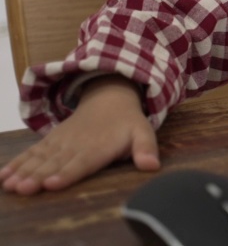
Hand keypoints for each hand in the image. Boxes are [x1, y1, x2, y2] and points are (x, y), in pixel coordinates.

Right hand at [0, 75, 158, 194]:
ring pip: (39, 159)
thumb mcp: (143, 132)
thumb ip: (146, 148)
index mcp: (98, 147)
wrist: (109, 98)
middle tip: (24, 188)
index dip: (67, 173)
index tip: (53, 183)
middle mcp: (76, 145)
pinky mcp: (51, 142)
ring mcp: (60, 143)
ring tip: (9, 184)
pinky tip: (3, 176)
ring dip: (23, 171)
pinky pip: (32, 153)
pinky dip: (17, 163)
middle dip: (38, 176)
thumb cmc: (128, 122)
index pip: (81, 163)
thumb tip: (152, 165)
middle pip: (55, 163)